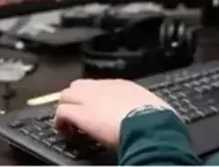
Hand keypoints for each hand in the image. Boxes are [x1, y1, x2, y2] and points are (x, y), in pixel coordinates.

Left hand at [53, 79, 175, 148]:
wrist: (151, 126)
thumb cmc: (158, 121)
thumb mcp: (154, 107)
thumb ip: (145, 108)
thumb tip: (151, 116)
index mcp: (123, 86)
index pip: (101, 86)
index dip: (95, 98)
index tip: (97, 110)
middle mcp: (104, 88)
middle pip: (79, 86)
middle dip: (76, 99)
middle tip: (78, 116)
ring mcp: (91, 99)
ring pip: (66, 95)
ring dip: (66, 108)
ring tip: (69, 124)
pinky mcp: (81, 114)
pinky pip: (61, 112)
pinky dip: (60, 122)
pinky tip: (65, 132)